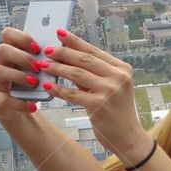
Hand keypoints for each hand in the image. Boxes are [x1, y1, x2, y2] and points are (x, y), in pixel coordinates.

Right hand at [0, 28, 46, 121]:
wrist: (23, 111)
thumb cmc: (34, 87)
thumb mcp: (42, 72)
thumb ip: (48, 60)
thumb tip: (64, 50)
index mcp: (13, 53)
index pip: (8, 34)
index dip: (22, 38)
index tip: (38, 48)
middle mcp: (2, 64)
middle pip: (2, 49)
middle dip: (22, 56)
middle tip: (38, 67)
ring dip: (19, 76)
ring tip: (35, 83)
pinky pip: (3, 99)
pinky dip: (19, 103)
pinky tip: (33, 106)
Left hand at [37, 30, 150, 160]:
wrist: (127, 136)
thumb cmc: (115, 111)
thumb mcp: (108, 88)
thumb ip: (91, 74)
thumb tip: (67, 57)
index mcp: (122, 68)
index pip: (94, 51)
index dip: (75, 41)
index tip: (60, 33)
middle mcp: (118, 77)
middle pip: (85, 59)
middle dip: (64, 53)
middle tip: (47, 50)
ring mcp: (110, 90)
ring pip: (77, 74)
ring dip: (57, 69)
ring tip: (43, 66)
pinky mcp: (99, 105)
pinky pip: (73, 93)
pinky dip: (58, 89)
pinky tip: (47, 87)